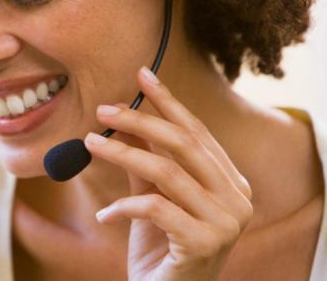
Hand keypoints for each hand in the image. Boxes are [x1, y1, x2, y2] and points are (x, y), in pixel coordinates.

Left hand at [84, 67, 252, 280]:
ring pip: (166, 171)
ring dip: (122, 153)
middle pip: (185, 144)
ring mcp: (226, 223)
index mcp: (231, 183)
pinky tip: (104, 215)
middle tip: (102, 109)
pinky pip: (154, 207)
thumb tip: (125, 116)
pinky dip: (123, 206)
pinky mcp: (204, 243)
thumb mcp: (153, 199)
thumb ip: (146, 161)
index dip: (168, 102)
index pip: (198, 132)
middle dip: (140, 120)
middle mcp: (237, 199)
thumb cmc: (161, 251)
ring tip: (89, 143)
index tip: (141, 75)